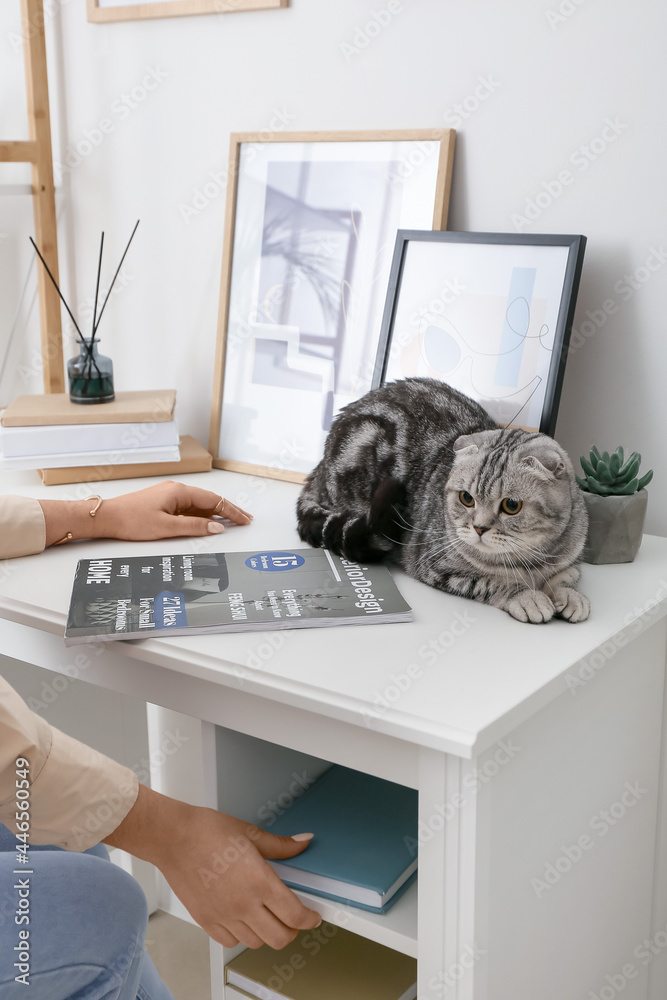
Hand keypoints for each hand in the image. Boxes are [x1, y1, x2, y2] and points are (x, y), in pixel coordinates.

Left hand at [94, 481, 251, 539]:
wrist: (106, 517)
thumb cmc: (131, 520)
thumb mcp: (167, 528)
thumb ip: (194, 527)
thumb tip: (216, 527)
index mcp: (180, 492)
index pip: (214, 500)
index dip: (232, 511)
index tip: (244, 519)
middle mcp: (176, 490)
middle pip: (209, 500)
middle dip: (228, 510)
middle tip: (245, 519)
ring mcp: (170, 495)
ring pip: (199, 504)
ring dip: (216, 513)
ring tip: (231, 522)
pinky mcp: (163, 503)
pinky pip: (188, 508)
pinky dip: (202, 515)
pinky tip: (208, 522)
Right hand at [104, 785, 320, 948]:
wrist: (172, 837)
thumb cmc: (207, 831)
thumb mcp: (251, 833)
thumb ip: (281, 845)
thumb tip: (303, 841)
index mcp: (259, 882)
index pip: (295, 915)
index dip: (310, 919)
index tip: (313, 916)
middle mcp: (243, 904)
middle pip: (280, 937)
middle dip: (293, 930)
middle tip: (294, 918)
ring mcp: (224, 916)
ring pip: (257, 942)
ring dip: (268, 933)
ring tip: (268, 916)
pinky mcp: (206, 921)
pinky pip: (231, 941)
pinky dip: (242, 936)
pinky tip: (243, 919)